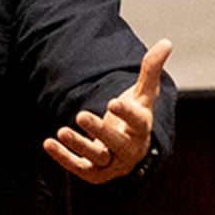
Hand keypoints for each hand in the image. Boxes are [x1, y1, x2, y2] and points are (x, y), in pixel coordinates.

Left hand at [45, 40, 170, 184]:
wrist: (131, 149)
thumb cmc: (136, 117)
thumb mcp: (143, 94)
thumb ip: (151, 70)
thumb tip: (166, 42)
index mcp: (142, 129)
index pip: (138, 122)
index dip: (126, 113)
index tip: (113, 102)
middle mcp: (129, 149)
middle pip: (116, 143)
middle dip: (99, 131)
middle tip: (81, 115)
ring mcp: (112, 163)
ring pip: (97, 158)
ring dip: (79, 145)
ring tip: (61, 131)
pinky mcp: (95, 173)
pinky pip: (80, 168)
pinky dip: (64, 158)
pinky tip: (48, 144)